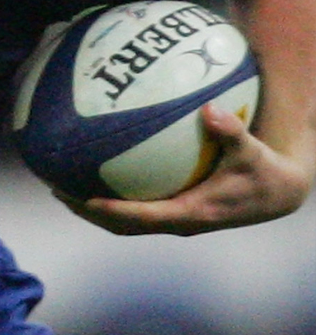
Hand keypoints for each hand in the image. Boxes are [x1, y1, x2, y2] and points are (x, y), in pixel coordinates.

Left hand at [56, 102, 312, 235]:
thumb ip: (231, 132)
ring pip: (124, 222)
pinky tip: (93, 174)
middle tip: (57, 189)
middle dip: (88, 211)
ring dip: (92, 209)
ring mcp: (174, 220)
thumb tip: (210, 109)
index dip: (114, 210)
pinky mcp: (174, 213)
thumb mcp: (251, 151)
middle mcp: (178, 222)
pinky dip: (110, 199)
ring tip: (61, 186)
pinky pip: (134, 210)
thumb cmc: (262, 171)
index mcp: (192, 213)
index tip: (84, 198)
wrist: (277, 194)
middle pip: (122, 225)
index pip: (144, 216)